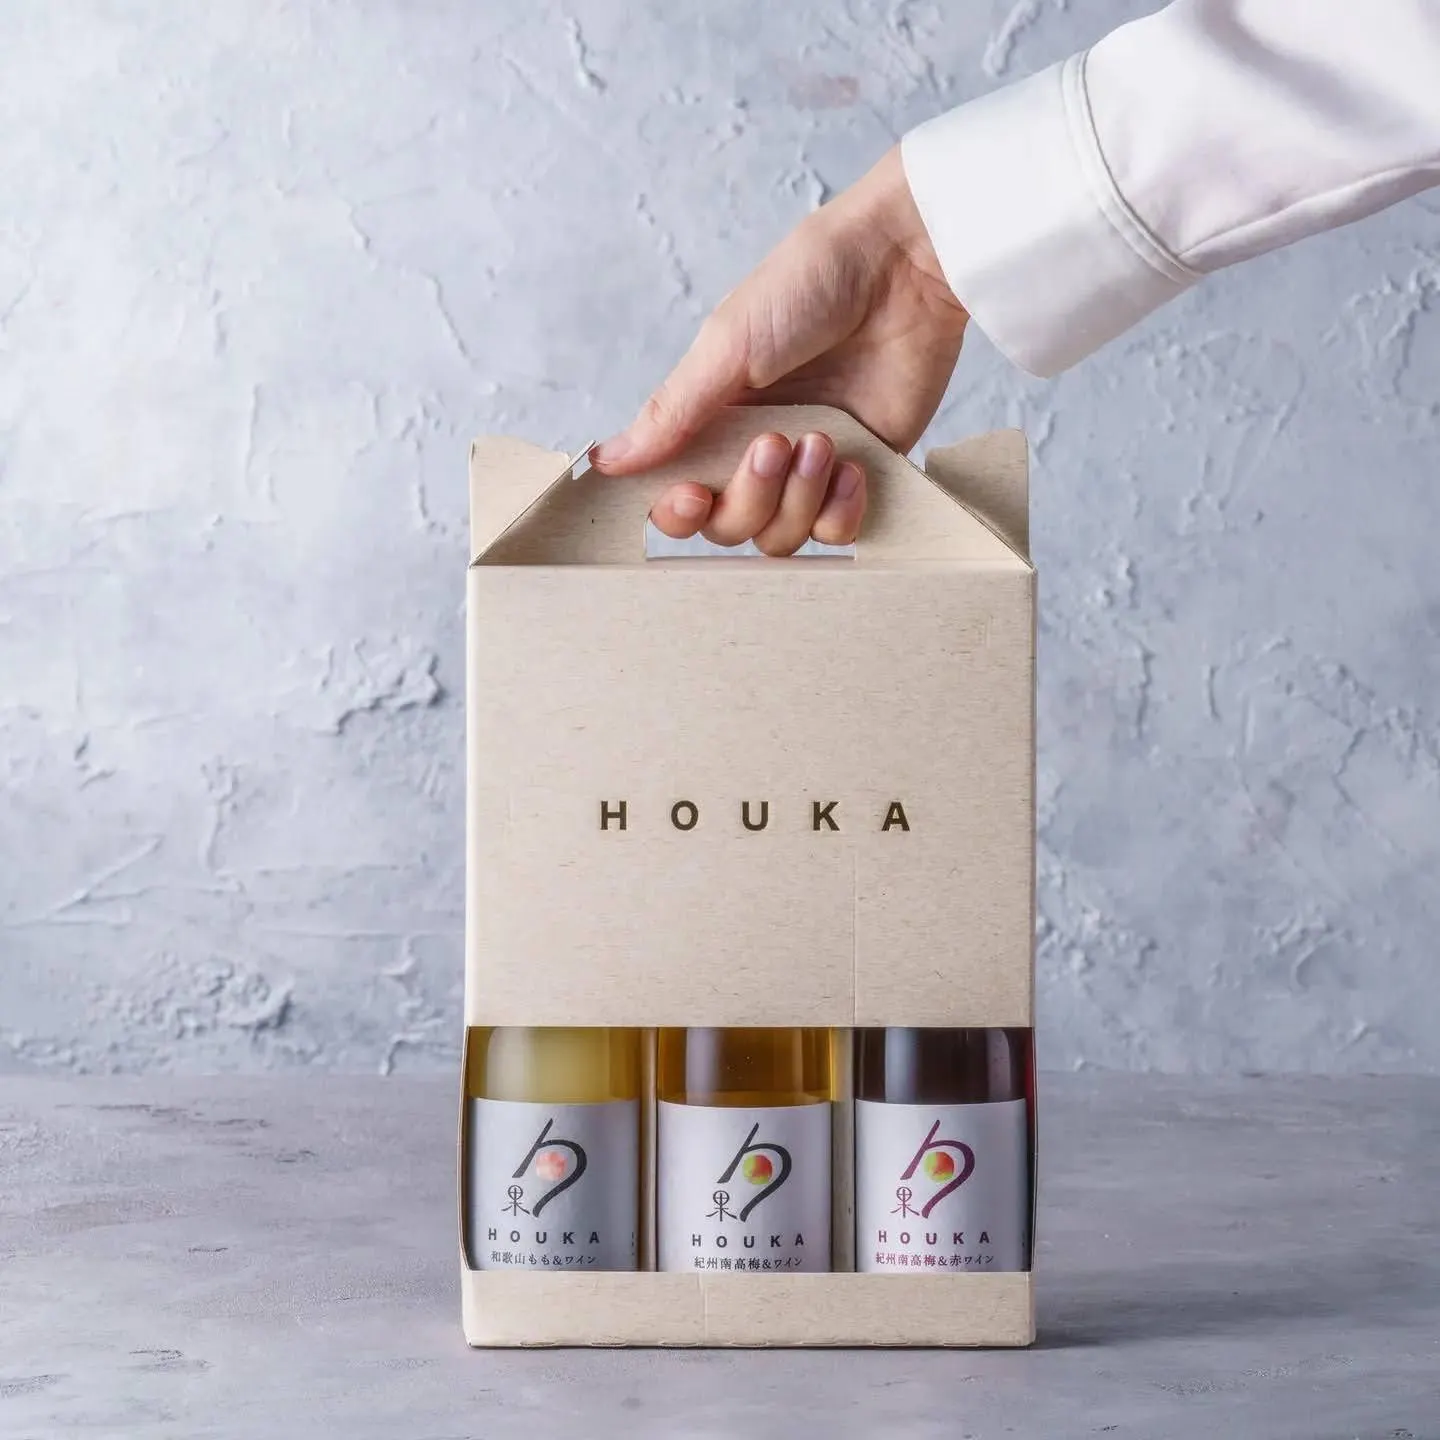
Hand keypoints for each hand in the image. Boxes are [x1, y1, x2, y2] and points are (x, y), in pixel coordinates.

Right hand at [589, 146, 967, 552]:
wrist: (903, 265)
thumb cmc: (810, 284)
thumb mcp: (727, 344)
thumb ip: (672, 413)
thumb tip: (606, 461)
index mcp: (713, 419)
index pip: (677, 496)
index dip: (678, 513)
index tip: (692, 493)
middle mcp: (755, 450)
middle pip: (728, 527)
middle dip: (749, 496)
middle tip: (776, 443)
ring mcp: (809, 467)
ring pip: (781, 536)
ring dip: (798, 499)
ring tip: (822, 441)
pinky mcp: (863, 472)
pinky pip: (839, 533)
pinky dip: (841, 511)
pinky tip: (854, 466)